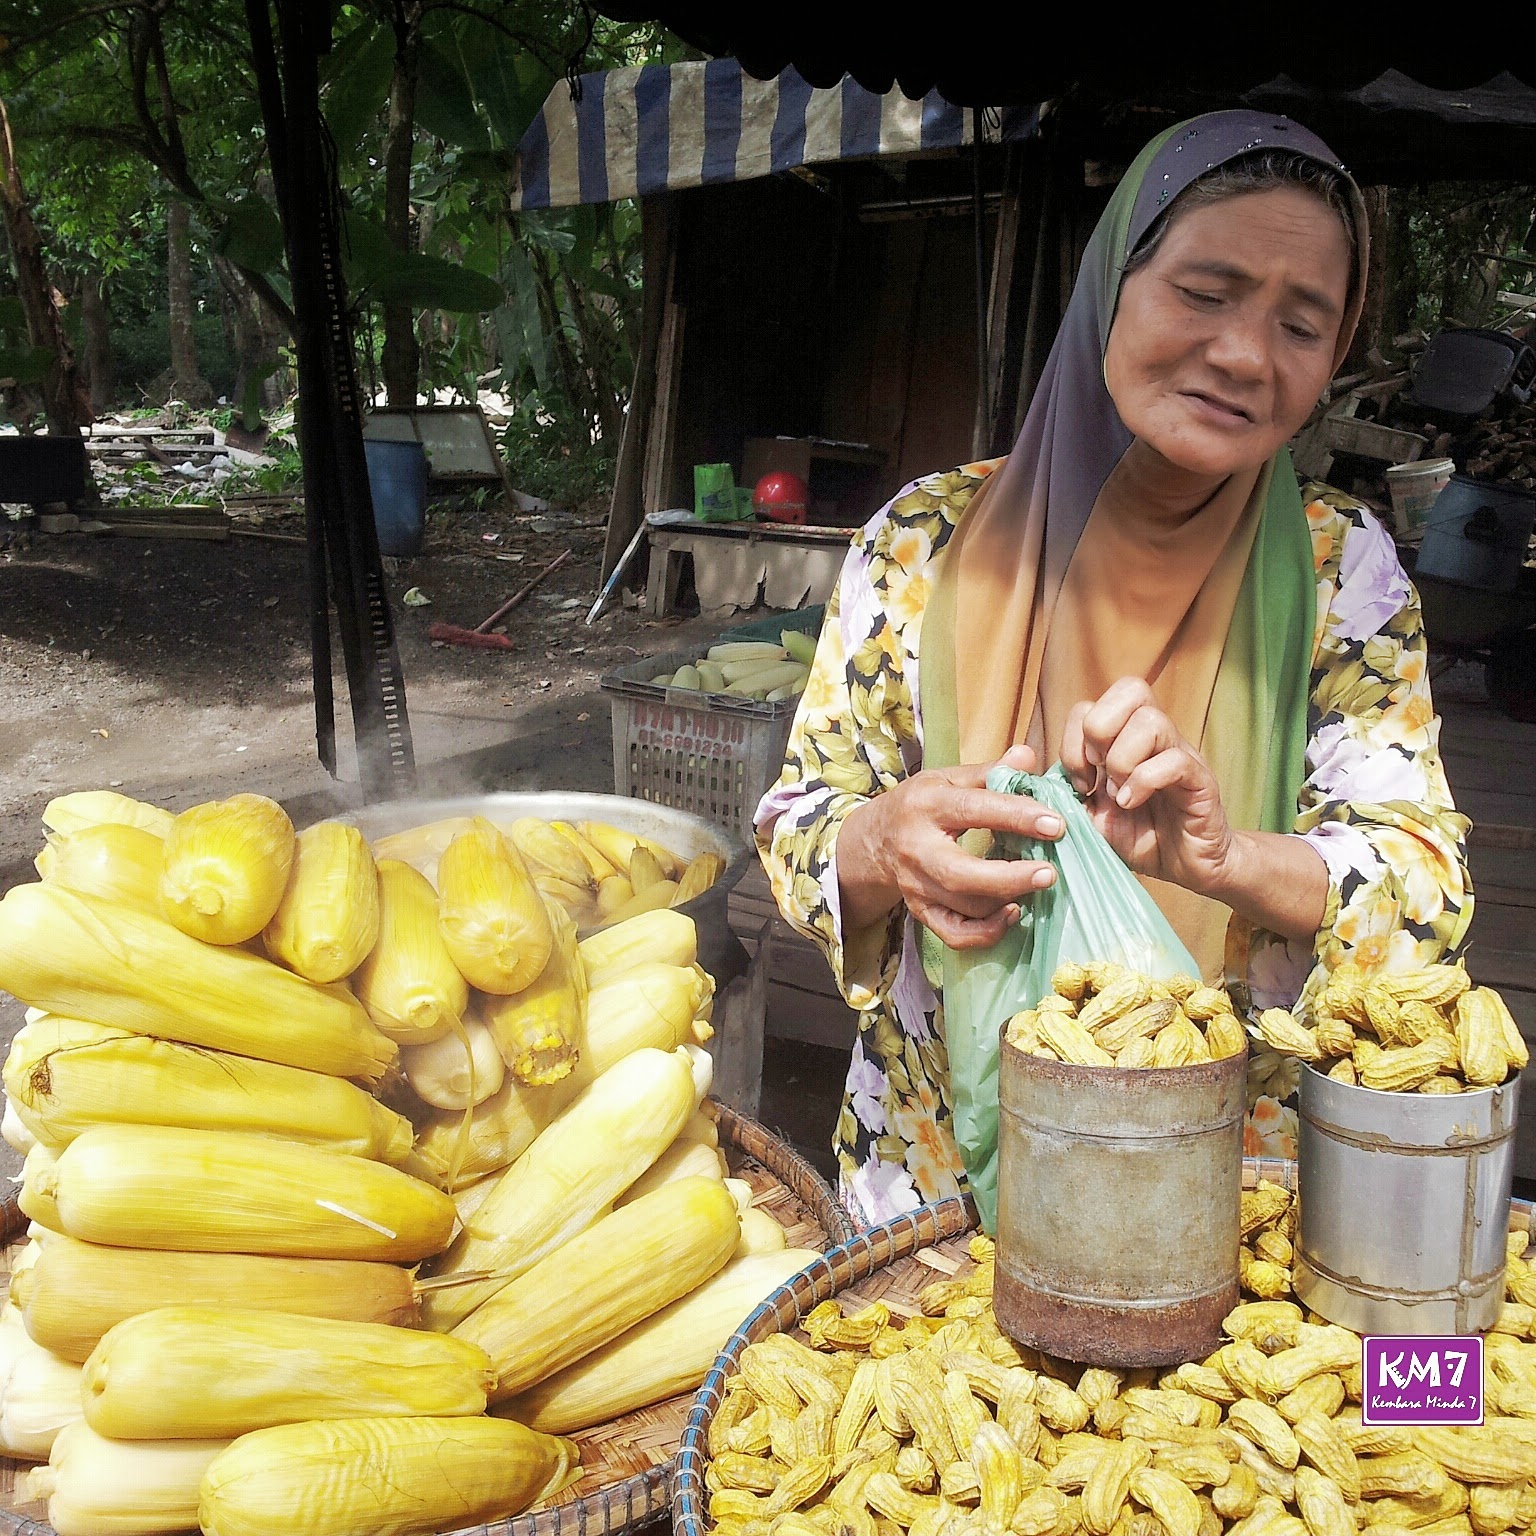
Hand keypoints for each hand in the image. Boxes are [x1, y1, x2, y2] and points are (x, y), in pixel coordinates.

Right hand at [837, 745, 1063, 949]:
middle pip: (961, 874)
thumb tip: (1028, 757)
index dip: (1015, 817)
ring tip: (1037, 883)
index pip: (972, 810)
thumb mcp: (949, 779)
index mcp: (926, 805)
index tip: (1055, 824)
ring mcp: (916, 885)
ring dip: (1006, 899)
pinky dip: (987, 932)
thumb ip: (990, 771)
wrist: (876, 838)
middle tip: (1049, 873)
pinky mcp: (921, 911)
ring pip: (964, 905)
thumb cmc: (923, 804)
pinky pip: (955, 934)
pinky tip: (1012, 913)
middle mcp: (916, 848)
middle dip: (1010, 878)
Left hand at [1059, 678, 1234, 896]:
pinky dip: (1143, 782)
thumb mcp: (1087, 814)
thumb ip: (1061, 790)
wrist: (1183, 867)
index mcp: (1125, 738)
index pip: (1093, 703)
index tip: (1079, 781)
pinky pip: (1174, 761)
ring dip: (1122, 760)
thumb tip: (1024, 767)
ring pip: (1151, 721)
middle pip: (1131, 688)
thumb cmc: (1136, 836)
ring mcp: (1180, 754)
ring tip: (1117, 795)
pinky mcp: (1200, 780)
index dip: (1074, 738)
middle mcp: (1155, 737)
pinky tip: (1131, 804)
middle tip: (1097, 774)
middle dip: (1099, 731)